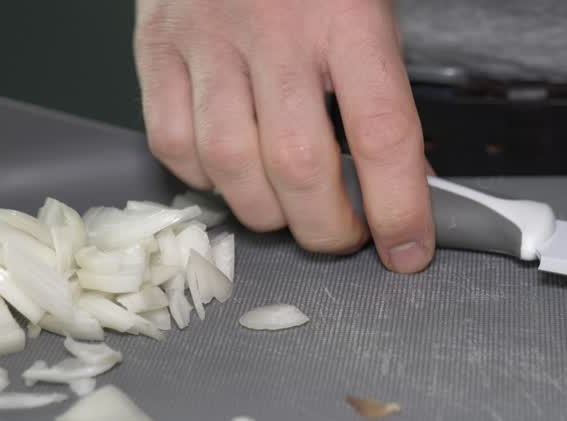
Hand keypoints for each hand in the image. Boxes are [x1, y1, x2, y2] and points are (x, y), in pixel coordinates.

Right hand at [134, 0, 435, 272]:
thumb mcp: (370, 7)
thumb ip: (383, 90)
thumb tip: (405, 180)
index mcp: (346, 15)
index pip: (382, 135)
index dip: (400, 209)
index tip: (410, 250)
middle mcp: (273, 29)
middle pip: (298, 167)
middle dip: (328, 229)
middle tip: (345, 236)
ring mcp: (206, 38)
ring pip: (231, 167)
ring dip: (268, 216)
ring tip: (292, 214)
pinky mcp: (156, 46)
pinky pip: (173, 143)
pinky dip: (206, 179)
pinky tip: (233, 173)